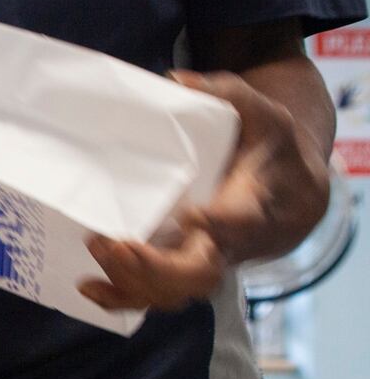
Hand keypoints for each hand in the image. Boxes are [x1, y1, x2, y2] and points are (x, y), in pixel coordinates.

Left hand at [79, 70, 329, 313]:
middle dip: (157, 267)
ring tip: (96, 249)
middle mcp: (229, 243)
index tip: (194, 213)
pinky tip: (89, 288)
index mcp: (252, 202)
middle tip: (116, 242)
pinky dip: (123, 299)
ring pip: (174, 292)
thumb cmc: (267, 149)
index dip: (220, 224)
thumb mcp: (260, 112)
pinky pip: (156, 297)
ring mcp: (205, 262)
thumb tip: (177, 80)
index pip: (241, 220)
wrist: (289, 193)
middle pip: (199, 272)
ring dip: (132, 282)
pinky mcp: (185, 271)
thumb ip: (226, 93)